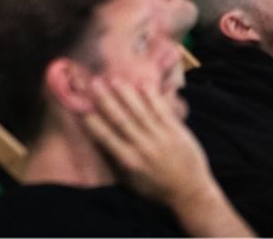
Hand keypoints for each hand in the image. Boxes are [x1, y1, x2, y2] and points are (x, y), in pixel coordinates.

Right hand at [83, 79, 211, 209]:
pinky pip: (162, 110)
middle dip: (106, 100)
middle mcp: (143, 148)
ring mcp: (161, 138)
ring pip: (140, 112)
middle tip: (94, 82)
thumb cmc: (157, 188)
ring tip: (114, 79)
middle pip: (121, 119)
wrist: (191, 193)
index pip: (106, 137)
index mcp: (130, 162)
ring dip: (126, 94)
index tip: (80, 105)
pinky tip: (143, 84)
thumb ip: (117, 161)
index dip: (93, 121)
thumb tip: (98, 141)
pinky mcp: (176, 132)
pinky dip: (152, 97)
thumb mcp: (133, 182)